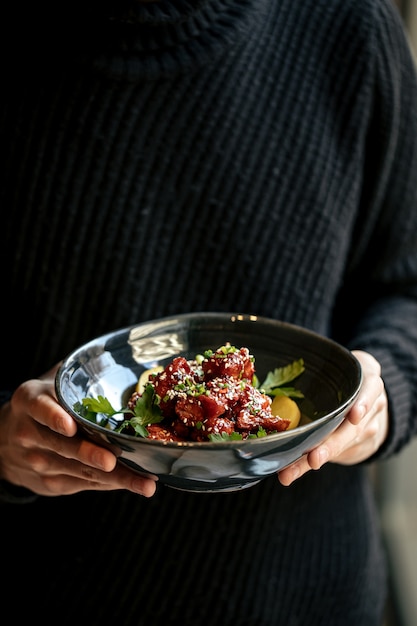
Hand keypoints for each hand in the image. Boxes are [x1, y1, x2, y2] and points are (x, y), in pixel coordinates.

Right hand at [0, 364, 157, 496]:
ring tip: (144, 482)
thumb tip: (117, 358)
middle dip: (90, 455)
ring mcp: (38, 461)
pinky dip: (109, 484)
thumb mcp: (50, 384)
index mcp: (30, 401)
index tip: (71, 426)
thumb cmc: (43, 404)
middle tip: (113, 460)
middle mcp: (29, 433)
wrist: (5, 441)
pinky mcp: (49, 483)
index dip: (55, 418)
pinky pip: (82, 485)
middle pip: (63, 446)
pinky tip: (134, 483)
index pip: (40, 409)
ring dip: (114, 478)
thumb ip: (76, 376)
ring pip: (78, 471)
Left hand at [278, 350, 388, 485]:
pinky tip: (290, 472)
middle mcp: (373, 407)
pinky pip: (331, 457)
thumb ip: (322, 372)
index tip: (354, 417)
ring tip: (289, 472)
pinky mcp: (357, 447)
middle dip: (331, 445)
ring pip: (339, 447)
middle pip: (353, 429)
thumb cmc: (344, 379)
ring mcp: (367, 429)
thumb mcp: (342, 369)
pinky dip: (307, 465)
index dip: (363, 402)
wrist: (367, 400)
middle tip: (314, 458)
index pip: (371, 388)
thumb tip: (276, 377)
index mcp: (369, 381)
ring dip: (311, 461)